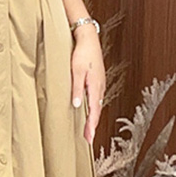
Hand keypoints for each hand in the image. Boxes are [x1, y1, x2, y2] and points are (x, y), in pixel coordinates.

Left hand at [71, 26, 105, 144]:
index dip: (91, 126)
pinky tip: (89, 108)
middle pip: (97, 110)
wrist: (89, 38)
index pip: (94, 111)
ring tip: (88, 128)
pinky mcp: (97, 78)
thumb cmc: (83, 52)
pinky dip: (93, 106)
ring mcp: (100, 82)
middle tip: (88, 138)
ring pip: (97, 104)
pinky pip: (96, 97)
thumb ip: (76, 88)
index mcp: (95, 86)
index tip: (89, 138)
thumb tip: (76, 105)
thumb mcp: (77, 71)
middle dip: (92, 125)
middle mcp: (100, 87)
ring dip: (93, 116)